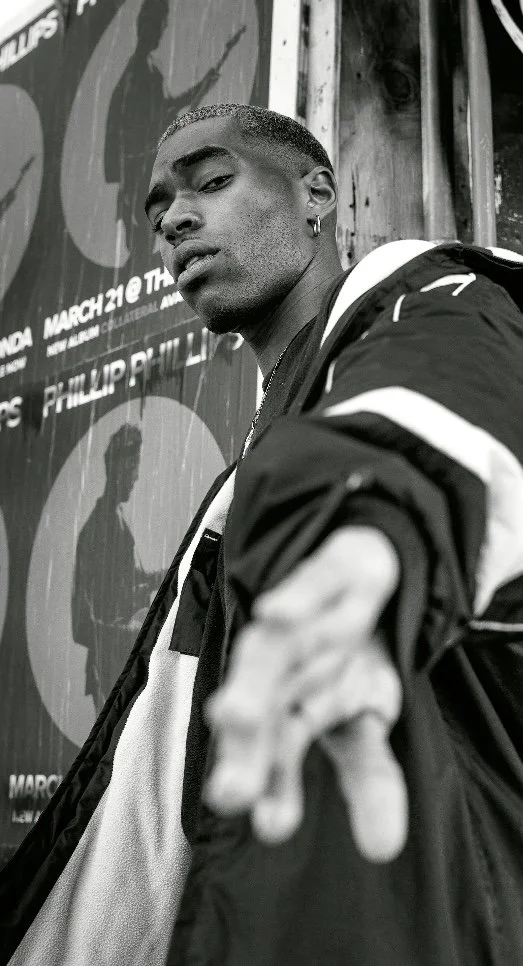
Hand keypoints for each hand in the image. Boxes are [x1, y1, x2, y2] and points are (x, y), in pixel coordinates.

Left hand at [205, 526, 407, 861]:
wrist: (359, 573)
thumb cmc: (347, 659)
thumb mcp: (367, 721)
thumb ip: (370, 783)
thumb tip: (383, 850)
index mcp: (289, 707)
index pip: (276, 755)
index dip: (271, 787)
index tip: (267, 826)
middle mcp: (282, 668)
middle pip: (259, 710)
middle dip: (245, 751)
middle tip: (231, 794)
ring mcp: (299, 621)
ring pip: (270, 652)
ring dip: (251, 683)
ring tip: (232, 716)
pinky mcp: (325, 576)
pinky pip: (309, 587)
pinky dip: (291, 601)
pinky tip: (273, 614)